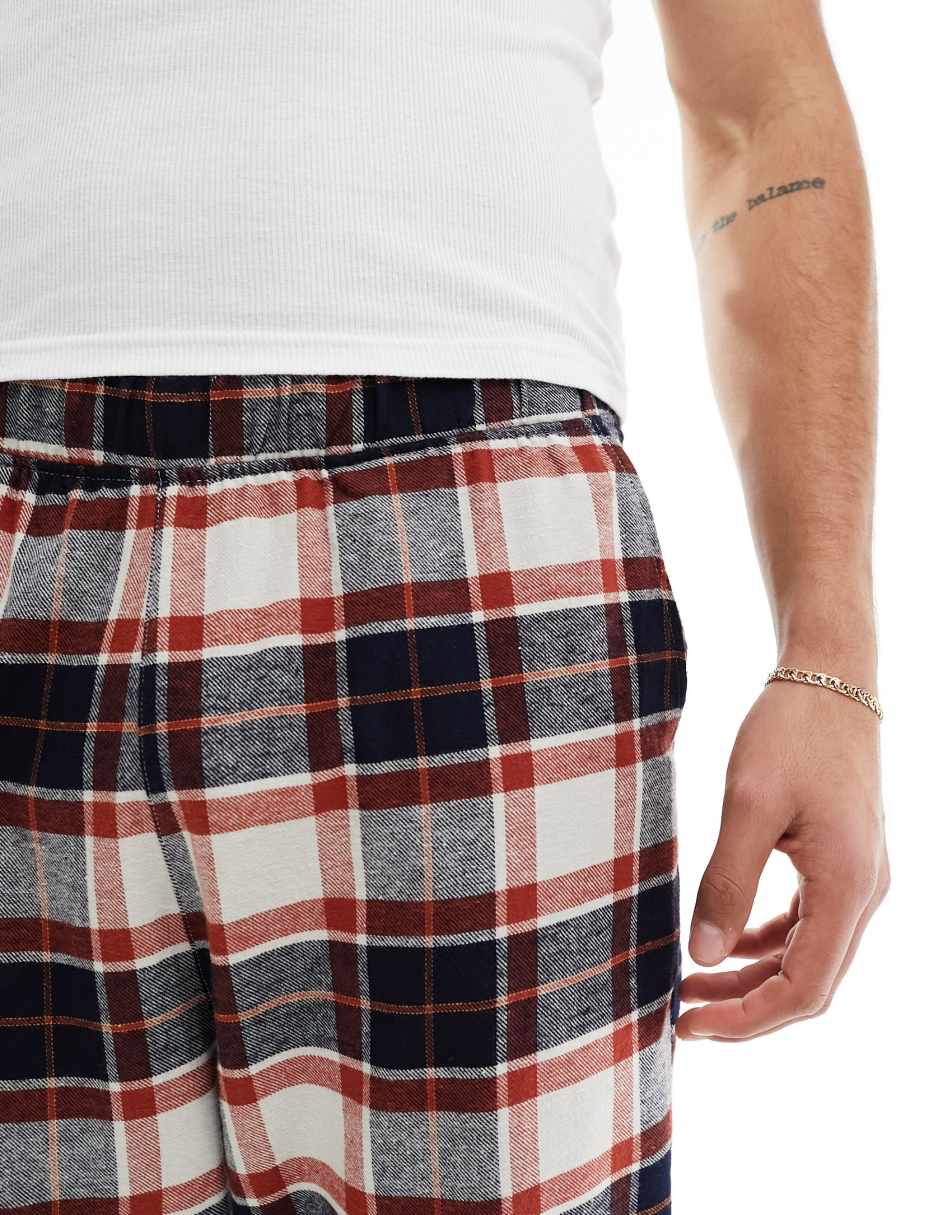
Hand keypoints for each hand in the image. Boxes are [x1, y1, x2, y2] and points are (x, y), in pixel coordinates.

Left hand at [675, 675, 888, 1040]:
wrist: (830, 677)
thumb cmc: (791, 731)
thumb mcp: (749, 804)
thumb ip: (727, 883)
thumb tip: (702, 957)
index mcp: (848, 887)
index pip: (804, 989)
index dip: (746, 1019)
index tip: (687, 1022)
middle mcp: (864, 892)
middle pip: (808, 981)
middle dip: (744, 1005)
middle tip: (680, 1012)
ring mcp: (857, 877)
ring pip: (807, 955)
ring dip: (752, 976)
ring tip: (692, 983)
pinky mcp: (842, 860)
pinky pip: (807, 922)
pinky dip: (766, 942)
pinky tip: (725, 940)